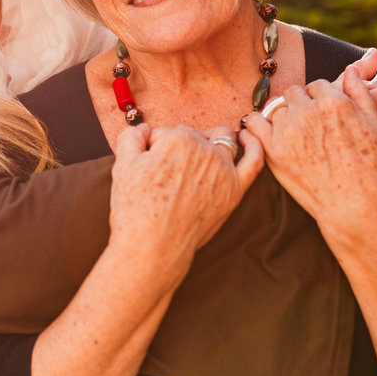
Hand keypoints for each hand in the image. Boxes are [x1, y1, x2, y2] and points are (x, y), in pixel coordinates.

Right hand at [109, 124, 262, 266]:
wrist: (152, 246)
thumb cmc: (136, 208)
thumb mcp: (122, 165)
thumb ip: (133, 136)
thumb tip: (146, 128)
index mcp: (177, 139)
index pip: (166, 133)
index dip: (155, 149)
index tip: (149, 169)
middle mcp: (204, 150)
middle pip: (193, 135)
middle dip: (180, 145)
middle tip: (167, 172)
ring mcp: (223, 171)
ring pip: (223, 139)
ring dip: (211, 139)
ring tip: (198, 154)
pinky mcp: (235, 191)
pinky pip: (253, 161)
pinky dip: (254, 146)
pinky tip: (248, 137)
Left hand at [245, 69, 376, 246]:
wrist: (358, 206)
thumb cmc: (373, 168)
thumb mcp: (376, 125)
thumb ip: (360, 92)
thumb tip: (348, 69)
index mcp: (334, 101)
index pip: (316, 85)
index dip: (319, 99)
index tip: (321, 114)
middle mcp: (309, 111)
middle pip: (294, 94)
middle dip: (300, 105)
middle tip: (307, 126)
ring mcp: (289, 130)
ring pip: (276, 108)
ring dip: (282, 116)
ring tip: (293, 135)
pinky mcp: (273, 150)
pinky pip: (253, 123)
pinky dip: (254, 124)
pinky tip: (261, 133)